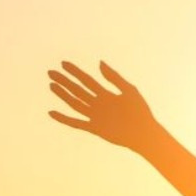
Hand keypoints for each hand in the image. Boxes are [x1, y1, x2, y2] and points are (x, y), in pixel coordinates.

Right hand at [47, 61, 166, 154]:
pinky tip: (51, 112)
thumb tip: (99, 63)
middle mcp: (98, 104)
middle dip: (64, 81)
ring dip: (63, 95)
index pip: (87, 80)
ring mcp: (95, 116)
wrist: (145, 133)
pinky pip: (76, 123)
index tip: (63, 63)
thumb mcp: (129, 90)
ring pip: (75, 104)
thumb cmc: (140, 112)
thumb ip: (114, 77)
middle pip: (78, 90)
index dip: (75, 72)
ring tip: (52, 85)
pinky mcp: (94, 128)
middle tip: (51, 72)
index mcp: (106, 95)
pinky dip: (64, 118)